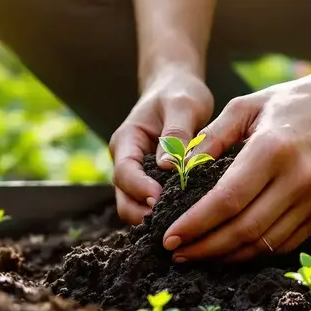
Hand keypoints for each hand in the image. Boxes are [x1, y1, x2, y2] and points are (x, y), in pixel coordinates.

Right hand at [109, 68, 212, 224]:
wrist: (177, 88)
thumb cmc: (179, 93)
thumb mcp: (182, 106)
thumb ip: (175, 135)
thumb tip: (168, 167)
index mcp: (127, 141)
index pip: (124, 172)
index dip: (139, 189)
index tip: (161, 197)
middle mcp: (127, 160)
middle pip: (124, 199)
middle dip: (143, 212)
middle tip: (173, 220)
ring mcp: (138, 173)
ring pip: (136, 206)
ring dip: (154, 217)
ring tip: (182, 222)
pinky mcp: (152, 180)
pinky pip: (151, 203)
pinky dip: (164, 212)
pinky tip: (186, 216)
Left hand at [162, 67, 310, 261]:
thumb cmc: (296, 99)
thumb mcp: (248, 106)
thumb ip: (211, 138)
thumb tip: (176, 171)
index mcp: (273, 150)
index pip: (226, 200)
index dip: (195, 224)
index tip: (168, 236)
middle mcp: (298, 179)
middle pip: (244, 229)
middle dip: (205, 247)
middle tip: (176, 252)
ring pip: (265, 243)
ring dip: (228, 255)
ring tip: (198, 254)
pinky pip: (286, 242)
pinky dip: (256, 251)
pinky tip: (232, 250)